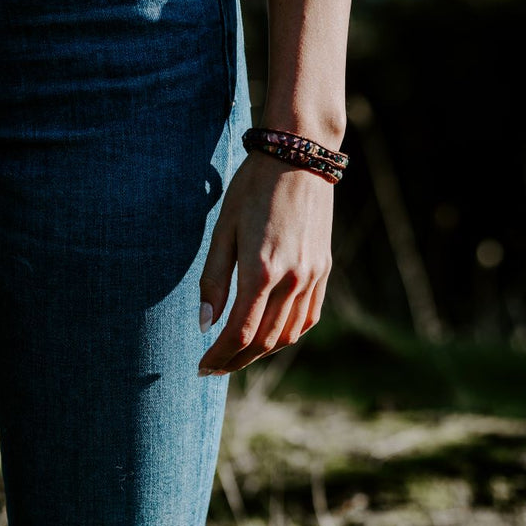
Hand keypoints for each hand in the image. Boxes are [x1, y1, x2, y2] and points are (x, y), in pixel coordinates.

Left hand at [197, 152, 333, 374]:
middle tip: (214, 368)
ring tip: (238, 357)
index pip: (240, 332)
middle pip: (264, 340)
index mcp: (262, 269)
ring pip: (289, 334)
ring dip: (262, 353)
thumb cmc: (253, 188)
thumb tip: (205, 325)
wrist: (299, 157)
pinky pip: (308, 317)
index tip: (201, 366)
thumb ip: (213, 280)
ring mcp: (312, 275)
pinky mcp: (324, 269)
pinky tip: (271, 337)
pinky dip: (289, 335)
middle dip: (236, 360)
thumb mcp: (223, 229)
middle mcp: (292, 278)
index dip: (219, 355)